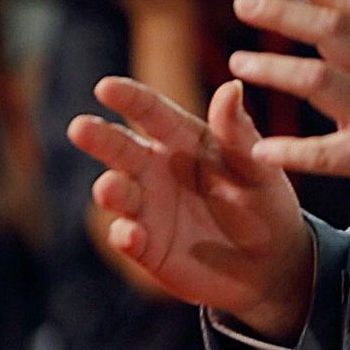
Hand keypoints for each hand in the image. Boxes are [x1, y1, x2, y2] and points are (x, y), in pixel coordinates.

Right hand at [68, 76, 313, 341]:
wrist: (271, 263)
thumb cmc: (263, 201)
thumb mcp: (257, 167)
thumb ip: (237, 133)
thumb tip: (231, 86)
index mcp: (181, 138)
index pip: (150, 111)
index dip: (128, 98)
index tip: (105, 87)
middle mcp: (156, 167)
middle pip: (121, 148)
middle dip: (99, 137)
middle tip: (79, 127)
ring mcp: (147, 207)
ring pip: (118, 192)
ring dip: (110, 189)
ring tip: (109, 187)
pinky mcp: (146, 246)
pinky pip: (128, 238)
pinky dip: (125, 236)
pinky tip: (129, 234)